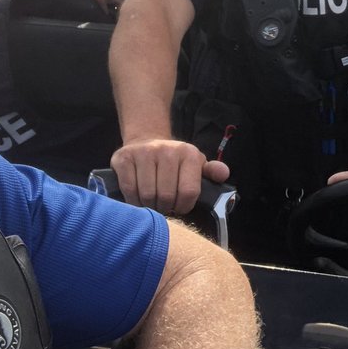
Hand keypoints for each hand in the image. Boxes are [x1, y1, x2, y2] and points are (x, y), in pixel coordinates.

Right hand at [110, 138, 229, 214]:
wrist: (146, 140)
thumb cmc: (175, 161)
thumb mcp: (196, 164)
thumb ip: (211, 171)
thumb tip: (223, 174)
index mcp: (188, 153)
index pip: (189, 192)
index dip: (184, 206)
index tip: (179, 207)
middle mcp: (167, 150)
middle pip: (166, 196)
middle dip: (165, 208)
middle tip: (164, 206)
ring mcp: (144, 152)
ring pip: (147, 195)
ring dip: (148, 206)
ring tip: (152, 202)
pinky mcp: (124, 158)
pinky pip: (128, 190)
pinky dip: (133, 200)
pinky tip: (138, 198)